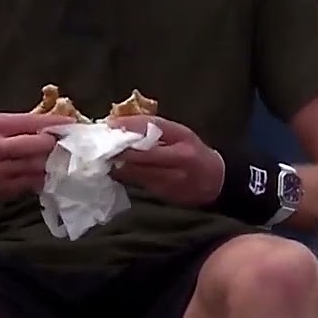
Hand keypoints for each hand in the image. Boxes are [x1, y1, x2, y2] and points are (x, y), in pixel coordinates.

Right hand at [0, 112, 73, 201]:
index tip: (71, 123)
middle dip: (55, 144)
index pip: (30, 122)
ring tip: (64, 158)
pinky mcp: (3, 190)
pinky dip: (44, 178)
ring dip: (54, 163)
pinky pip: (33, 183)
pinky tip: (51, 174)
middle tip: (68, 143)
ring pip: (37, 166)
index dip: (54, 122)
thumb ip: (22, 123)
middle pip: (36, 145)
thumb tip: (57, 121)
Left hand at [108, 116, 224, 207]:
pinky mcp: (166, 194)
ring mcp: (174, 178)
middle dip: (121, 149)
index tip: (110, 123)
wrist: (216, 182)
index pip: (155, 126)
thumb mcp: (181, 135)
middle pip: (144, 152)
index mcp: (184, 137)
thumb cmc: (194, 153)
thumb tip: (122, 123)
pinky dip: (126, 177)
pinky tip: (116, 172)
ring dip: (119, 165)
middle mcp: (180, 157)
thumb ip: (157, 129)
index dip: (130, 124)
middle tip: (101, 144)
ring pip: (139, 172)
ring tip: (104, 158)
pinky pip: (140, 184)